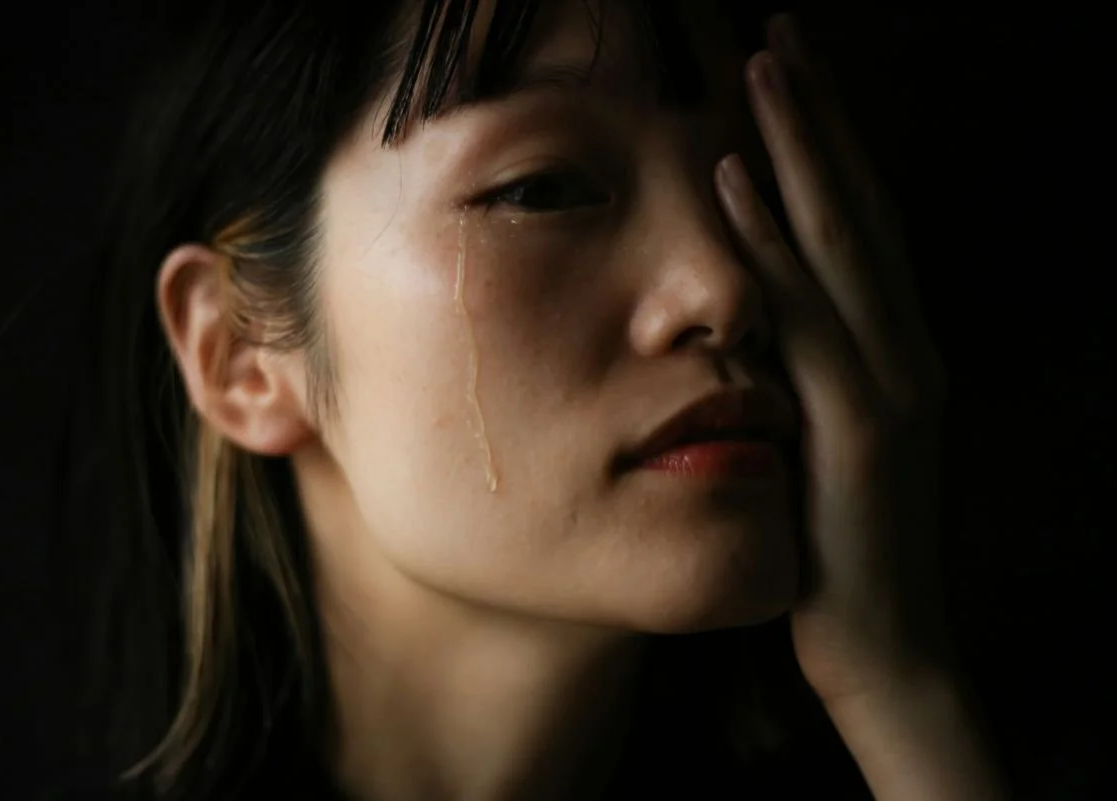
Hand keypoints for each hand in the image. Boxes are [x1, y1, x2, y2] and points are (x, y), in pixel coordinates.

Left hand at [715, 15, 949, 703]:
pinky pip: (808, 315)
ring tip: (764, 64)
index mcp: (892, 352)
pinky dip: (771, 243)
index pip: (861, 227)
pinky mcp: (863, 424)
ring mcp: (892, 382)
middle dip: (819, 117)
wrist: (885, 648)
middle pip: (862, 208)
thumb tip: (751, 326)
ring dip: (801, 148)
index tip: (786, 77)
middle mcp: (904, 350)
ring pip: (845, 241)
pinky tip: (729, 178)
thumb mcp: (821, 449)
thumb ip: (802, 382)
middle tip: (781, 30)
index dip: (826, 146)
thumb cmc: (835, 551)